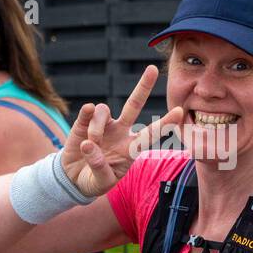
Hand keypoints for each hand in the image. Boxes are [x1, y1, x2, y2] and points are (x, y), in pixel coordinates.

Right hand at [61, 65, 184, 197]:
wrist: (73, 179)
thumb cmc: (93, 181)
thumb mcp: (100, 184)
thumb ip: (99, 168)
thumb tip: (90, 144)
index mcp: (130, 149)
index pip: (150, 135)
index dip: (165, 124)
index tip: (179, 111)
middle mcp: (120, 132)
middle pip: (133, 105)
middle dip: (143, 86)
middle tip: (153, 69)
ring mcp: (104, 125)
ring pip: (104, 110)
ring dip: (97, 128)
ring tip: (90, 145)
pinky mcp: (85, 121)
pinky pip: (89, 110)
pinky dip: (87, 115)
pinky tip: (86, 119)